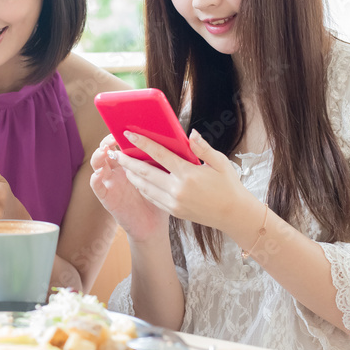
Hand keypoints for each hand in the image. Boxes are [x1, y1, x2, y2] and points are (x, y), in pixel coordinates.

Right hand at [89, 135, 167, 240]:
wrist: (153, 227)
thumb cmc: (161, 200)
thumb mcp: (165, 176)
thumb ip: (168, 158)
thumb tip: (187, 137)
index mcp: (131, 162)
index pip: (122, 142)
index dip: (121, 133)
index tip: (127, 127)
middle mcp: (118, 170)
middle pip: (107, 149)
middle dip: (107, 141)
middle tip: (113, 135)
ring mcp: (110, 182)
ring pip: (98, 164)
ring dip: (98, 156)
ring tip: (104, 151)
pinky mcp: (107, 197)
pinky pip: (97, 187)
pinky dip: (95, 179)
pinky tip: (99, 174)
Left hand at [112, 129, 250, 231]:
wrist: (233, 215)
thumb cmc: (228, 186)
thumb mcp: (220, 163)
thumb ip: (203, 148)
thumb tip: (191, 134)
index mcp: (188, 174)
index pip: (160, 155)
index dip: (143, 144)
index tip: (129, 135)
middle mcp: (178, 189)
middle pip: (146, 172)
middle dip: (128, 162)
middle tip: (116, 153)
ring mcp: (174, 202)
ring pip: (145, 187)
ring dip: (132, 176)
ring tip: (123, 166)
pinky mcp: (173, 211)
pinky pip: (152, 198)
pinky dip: (142, 188)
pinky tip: (137, 181)